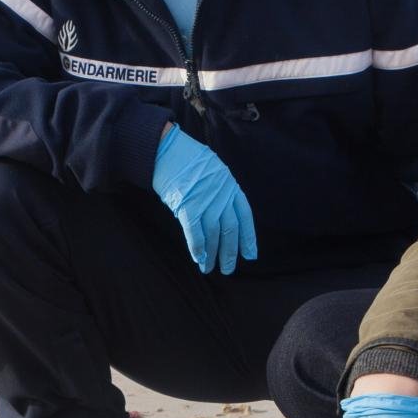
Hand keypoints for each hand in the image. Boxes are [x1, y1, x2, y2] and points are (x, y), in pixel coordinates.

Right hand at [150, 126, 257, 274]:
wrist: (168, 149)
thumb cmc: (187, 160)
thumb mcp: (214, 171)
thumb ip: (220, 192)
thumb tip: (221, 216)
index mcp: (230, 185)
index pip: (244, 216)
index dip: (248, 238)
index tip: (250, 255)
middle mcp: (222, 195)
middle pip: (230, 229)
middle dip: (229, 252)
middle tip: (228, 269)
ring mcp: (206, 200)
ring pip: (214, 234)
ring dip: (212, 254)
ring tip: (209, 268)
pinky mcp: (188, 206)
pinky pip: (195, 232)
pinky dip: (198, 248)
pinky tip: (199, 259)